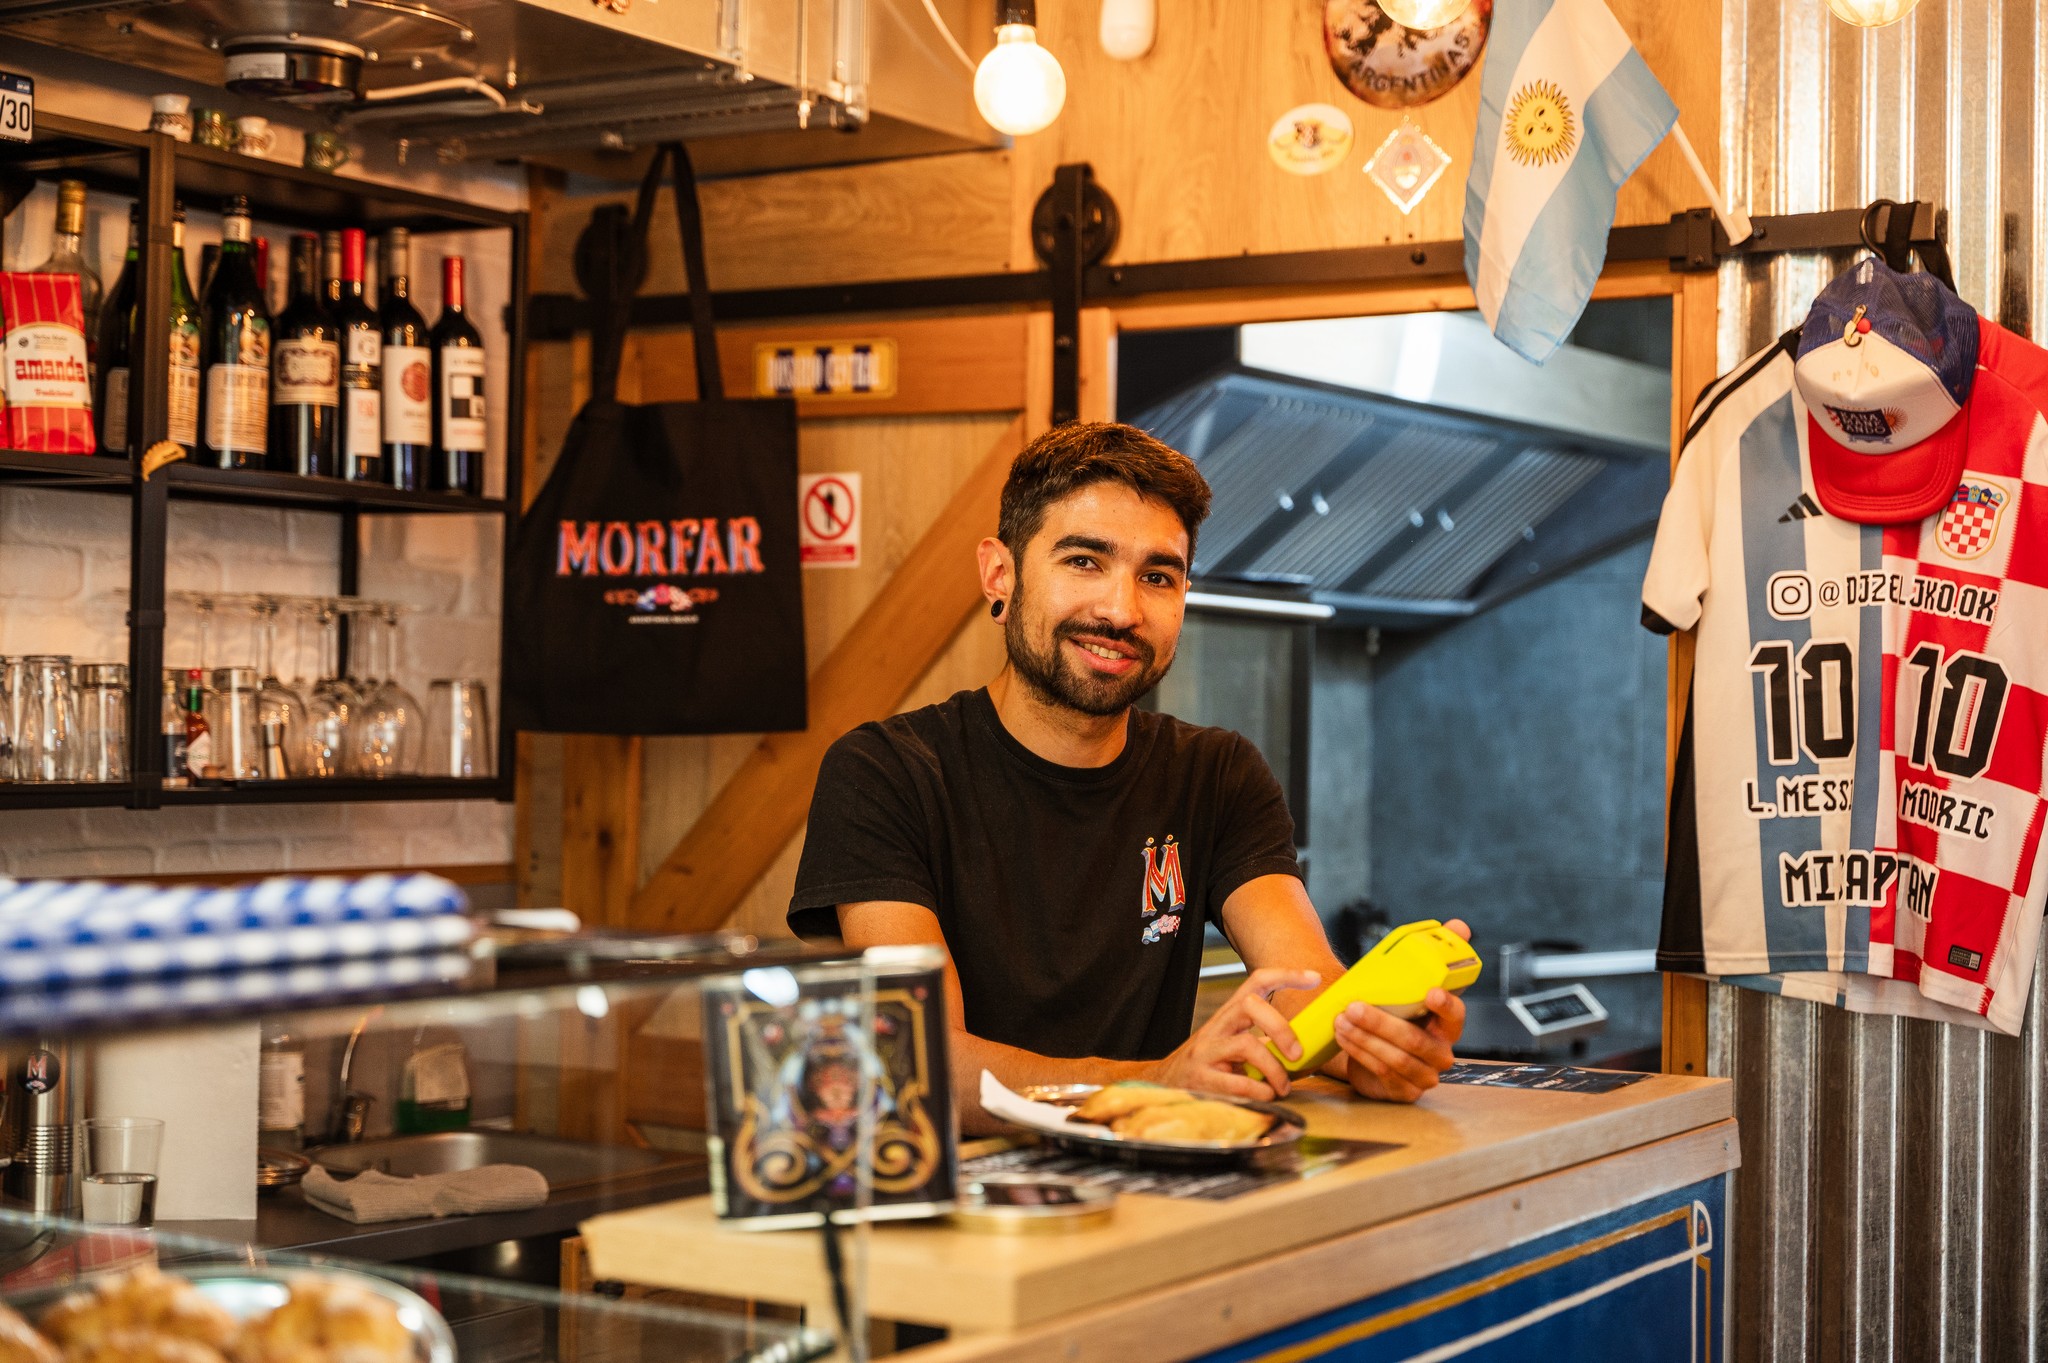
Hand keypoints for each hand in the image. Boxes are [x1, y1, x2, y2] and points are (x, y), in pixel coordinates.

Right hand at [1151, 967, 1321, 1102]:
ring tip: (1283, 1087)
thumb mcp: (1232, 1047)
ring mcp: (1206, 1052)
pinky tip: (1265, 1097)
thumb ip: (1261, 1044)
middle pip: (1250, 1005)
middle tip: (1297, 1054)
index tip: (1314, 978)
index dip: (1286, 975)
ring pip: (1246, 1045)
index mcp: (1228, 1016)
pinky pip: (1237, 1082)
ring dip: (1275, 1069)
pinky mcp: (1201, 1079)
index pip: (1256, 982)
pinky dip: (1260, 1091)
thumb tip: (1304, 1050)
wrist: (1163, 1086)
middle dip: (1281, 1028)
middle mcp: (1216, 1027)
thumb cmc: (1208, 1068)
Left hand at [1335, 917, 1469, 1102]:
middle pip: (1415, 1040)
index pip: (1456, 1015)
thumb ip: (1436, 954)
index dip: (1446, 1004)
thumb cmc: (1397, 1013)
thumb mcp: (1409, 984)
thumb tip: (1460, 926)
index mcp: (1448, 1025)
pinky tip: (1344, 1037)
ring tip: (1341, 1020)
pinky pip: (1382, 1072)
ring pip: (1395, 1058)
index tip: (1430, 992)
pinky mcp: (1403, 1091)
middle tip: (1354, 1006)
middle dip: (1382, 1023)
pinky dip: (1359, 1052)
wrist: (1376, 1046)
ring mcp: (1424, 1076)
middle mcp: (1441, 1053)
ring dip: (1365, 1037)